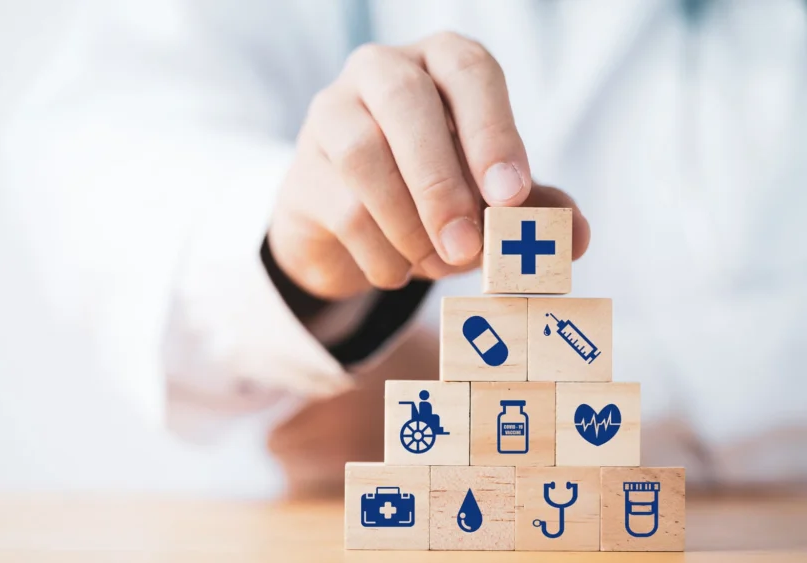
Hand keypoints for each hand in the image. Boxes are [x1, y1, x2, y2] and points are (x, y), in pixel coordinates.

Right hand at [268, 32, 589, 299]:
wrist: (348, 233)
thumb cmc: (430, 197)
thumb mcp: (488, 203)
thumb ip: (534, 213)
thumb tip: (575, 236)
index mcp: (439, 63)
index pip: (469, 71)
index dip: (493, 131)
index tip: (512, 196)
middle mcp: (381, 71)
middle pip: (407, 103)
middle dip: (442, 181)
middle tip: (468, 246)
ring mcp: (332, 114)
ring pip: (364, 154)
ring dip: (408, 223)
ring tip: (436, 263)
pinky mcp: (302, 171)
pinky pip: (341, 208)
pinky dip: (380, 252)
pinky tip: (398, 271)